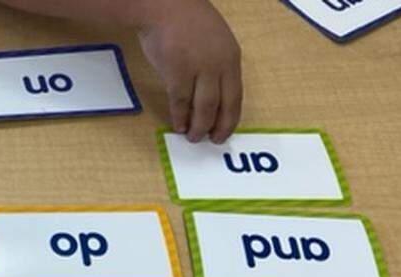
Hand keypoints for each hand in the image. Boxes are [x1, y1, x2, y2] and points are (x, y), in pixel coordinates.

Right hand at [136, 0, 242, 142]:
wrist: (164, 7)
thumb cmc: (186, 22)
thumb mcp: (214, 41)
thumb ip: (217, 65)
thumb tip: (212, 94)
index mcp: (231, 58)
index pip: (236, 97)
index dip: (229, 119)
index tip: (223, 133)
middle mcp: (219, 65)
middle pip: (221, 106)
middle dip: (215, 128)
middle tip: (208, 140)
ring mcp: (199, 69)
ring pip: (203, 108)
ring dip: (197, 126)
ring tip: (191, 136)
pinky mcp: (177, 73)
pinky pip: (180, 102)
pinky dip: (179, 117)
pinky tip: (177, 124)